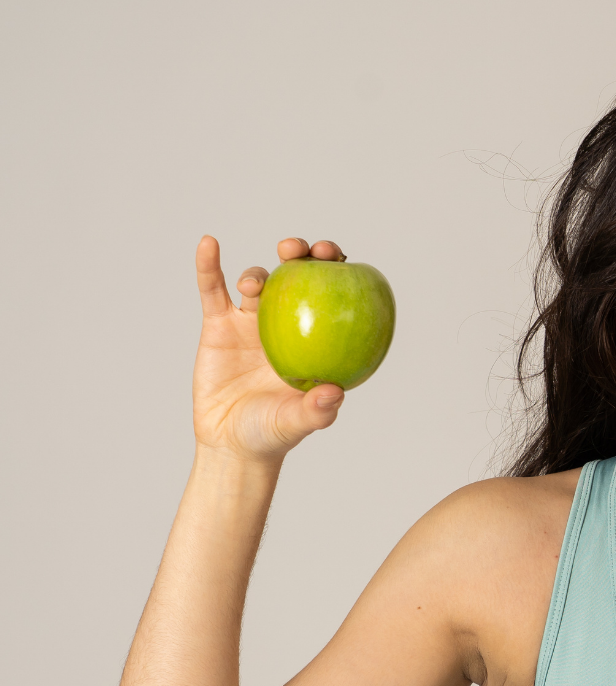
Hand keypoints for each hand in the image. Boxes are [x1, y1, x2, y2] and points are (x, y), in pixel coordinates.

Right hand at [191, 236, 347, 464]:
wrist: (232, 442)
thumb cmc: (273, 432)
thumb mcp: (298, 422)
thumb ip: (317, 410)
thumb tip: (335, 392)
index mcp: (316, 337)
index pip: (333, 294)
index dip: (336, 270)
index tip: (337, 258)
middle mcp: (287, 323)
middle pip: (298, 276)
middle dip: (302, 254)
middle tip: (301, 251)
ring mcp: (251, 322)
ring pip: (258, 281)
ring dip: (259, 273)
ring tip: (256, 282)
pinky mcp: (218, 326)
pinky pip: (212, 290)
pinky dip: (209, 266)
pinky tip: (208, 243)